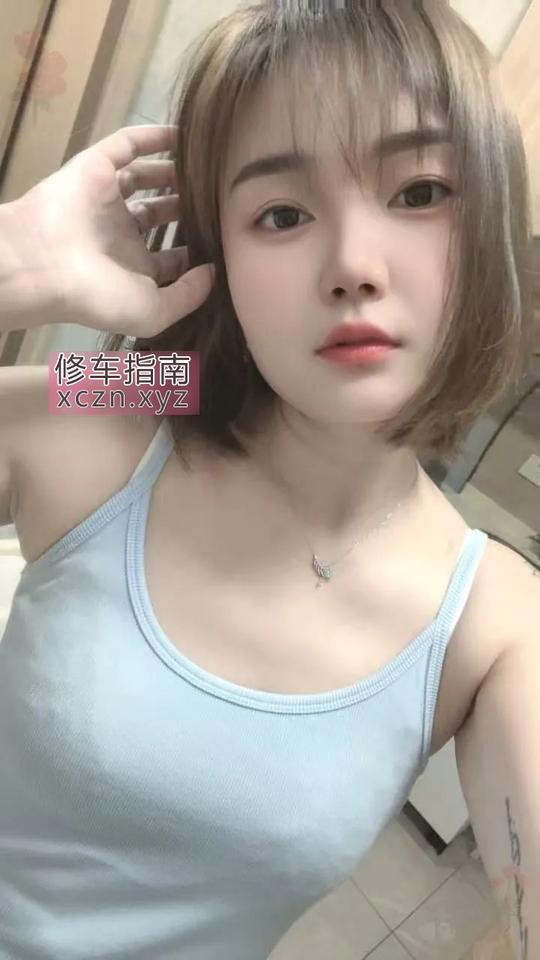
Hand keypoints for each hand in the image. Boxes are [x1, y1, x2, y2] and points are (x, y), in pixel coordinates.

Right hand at [1, 124, 214, 336]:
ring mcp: (106, 199)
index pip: (171, 258)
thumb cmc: (99, 295)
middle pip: (161, 214)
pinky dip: (154, 138)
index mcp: (132, 269)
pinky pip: (127, 145)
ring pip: (146, 178)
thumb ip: (188, 296)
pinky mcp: (94, 167)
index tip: (228, 239)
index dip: (198, 250)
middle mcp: (119, 233)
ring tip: (207, 167)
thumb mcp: (153, 312)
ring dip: (174, 173)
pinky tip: (185, 134)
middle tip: (221, 198)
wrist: (44, 264)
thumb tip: (213, 273)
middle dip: (189, 206)